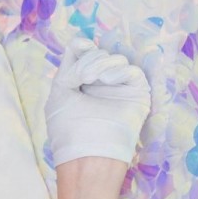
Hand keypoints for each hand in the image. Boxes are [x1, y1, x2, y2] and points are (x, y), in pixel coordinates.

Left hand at [45, 35, 151, 166]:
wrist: (88, 154)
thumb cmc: (68, 128)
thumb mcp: (60, 91)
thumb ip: (69, 65)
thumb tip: (84, 44)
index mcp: (80, 84)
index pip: (85, 53)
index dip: (82, 47)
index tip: (80, 49)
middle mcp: (100, 85)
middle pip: (99, 53)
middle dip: (90, 60)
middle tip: (84, 78)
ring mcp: (119, 90)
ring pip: (116, 59)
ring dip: (102, 64)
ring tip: (94, 80)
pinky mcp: (137, 95)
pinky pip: (133, 71)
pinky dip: (119, 71)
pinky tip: (107, 80)